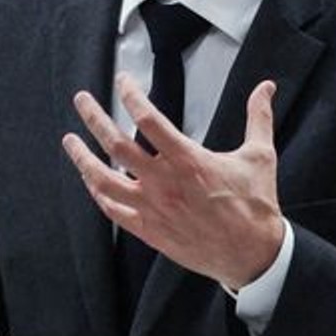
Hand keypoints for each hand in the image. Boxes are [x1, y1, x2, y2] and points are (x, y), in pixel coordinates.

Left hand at [61, 73, 284, 289]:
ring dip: (83, 158)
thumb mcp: (260, 155)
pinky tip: (91, 182)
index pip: (148, 120)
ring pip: (104, 180)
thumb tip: (266, 87)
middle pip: (116, 145)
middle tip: (81, 100)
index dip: (131, 96)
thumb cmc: (255, 205)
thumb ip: (258, 117)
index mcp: (188, 160)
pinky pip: (113, 211)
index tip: (124, 81)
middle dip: (94, 118)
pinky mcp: (149, 230)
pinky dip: (98, 194)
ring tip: (70, 141)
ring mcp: (152, 208)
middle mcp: (164, 182)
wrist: (251, 254)